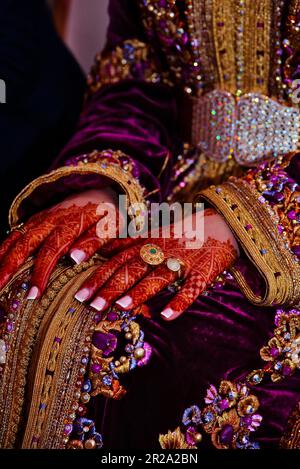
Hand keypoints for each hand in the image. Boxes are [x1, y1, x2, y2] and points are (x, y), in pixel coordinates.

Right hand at [0, 188, 122, 297]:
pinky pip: (14, 236)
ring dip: (2, 260)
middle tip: (0, 289)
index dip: (40, 272)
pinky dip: (2, 250)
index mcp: (69, 224)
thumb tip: (74, 259)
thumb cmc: (106, 216)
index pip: (51, 250)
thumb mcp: (110, 226)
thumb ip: (94, 241)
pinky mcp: (33, 222)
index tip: (34, 293)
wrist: (97, 191)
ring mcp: (39, 221)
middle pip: (25, 245)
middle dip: (10, 268)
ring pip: (15, 240)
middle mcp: (49, 222)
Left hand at [74, 209, 238, 320]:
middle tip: (92, 305)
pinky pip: (191, 287)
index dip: (98, 275)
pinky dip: (180, 301)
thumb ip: (127, 242)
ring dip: (140, 291)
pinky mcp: (203, 270)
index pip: (117, 260)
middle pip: (132, 269)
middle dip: (111, 286)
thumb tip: (100, 248)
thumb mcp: (151, 233)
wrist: (220, 222)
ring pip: (158, 276)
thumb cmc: (181, 232)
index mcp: (146, 243)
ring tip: (122, 307)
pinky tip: (167, 317)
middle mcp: (160, 250)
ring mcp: (182, 260)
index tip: (79, 292)